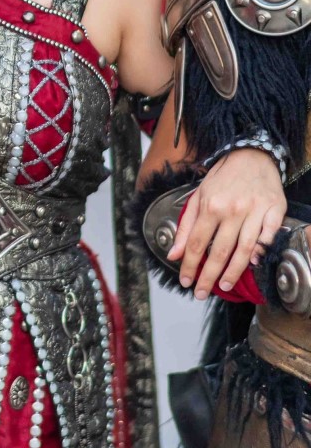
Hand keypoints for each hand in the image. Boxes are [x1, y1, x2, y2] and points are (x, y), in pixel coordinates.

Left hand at [167, 148, 285, 298]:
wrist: (252, 155)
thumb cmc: (223, 177)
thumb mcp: (198, 196)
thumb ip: (185, 226)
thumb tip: (174, 253)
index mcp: (210, 205)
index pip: (196, 243)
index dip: (189, 266)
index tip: (186, 281)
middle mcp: (232, 210)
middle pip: (219, 252)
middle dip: (208, 277)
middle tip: (201, 293)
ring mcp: (255, 211)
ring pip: (244, 250)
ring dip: (233, 272)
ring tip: (224, 286)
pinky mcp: (274, 210)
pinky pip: (268, 237)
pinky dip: (260, 253)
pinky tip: (252, 265)